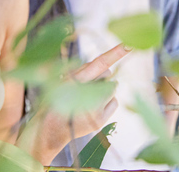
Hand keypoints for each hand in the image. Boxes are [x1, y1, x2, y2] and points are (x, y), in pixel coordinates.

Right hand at [16, 44, 129, 164]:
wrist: (50, 131)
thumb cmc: (55, 100)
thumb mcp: (62, 80)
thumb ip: (81, 70)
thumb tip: (106, 68)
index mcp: (73, 81)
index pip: (98, 64)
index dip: (114, 54)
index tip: (128, 45)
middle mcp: (85, 96)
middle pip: (106, 74)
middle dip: (101, 75)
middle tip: (85, 84)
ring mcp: (94, 111)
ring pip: (111, 88)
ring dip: (104, 89)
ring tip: (86, 98)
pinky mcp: (100, 121)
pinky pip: (114, 102)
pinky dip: (108, 101)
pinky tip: (93, 107)